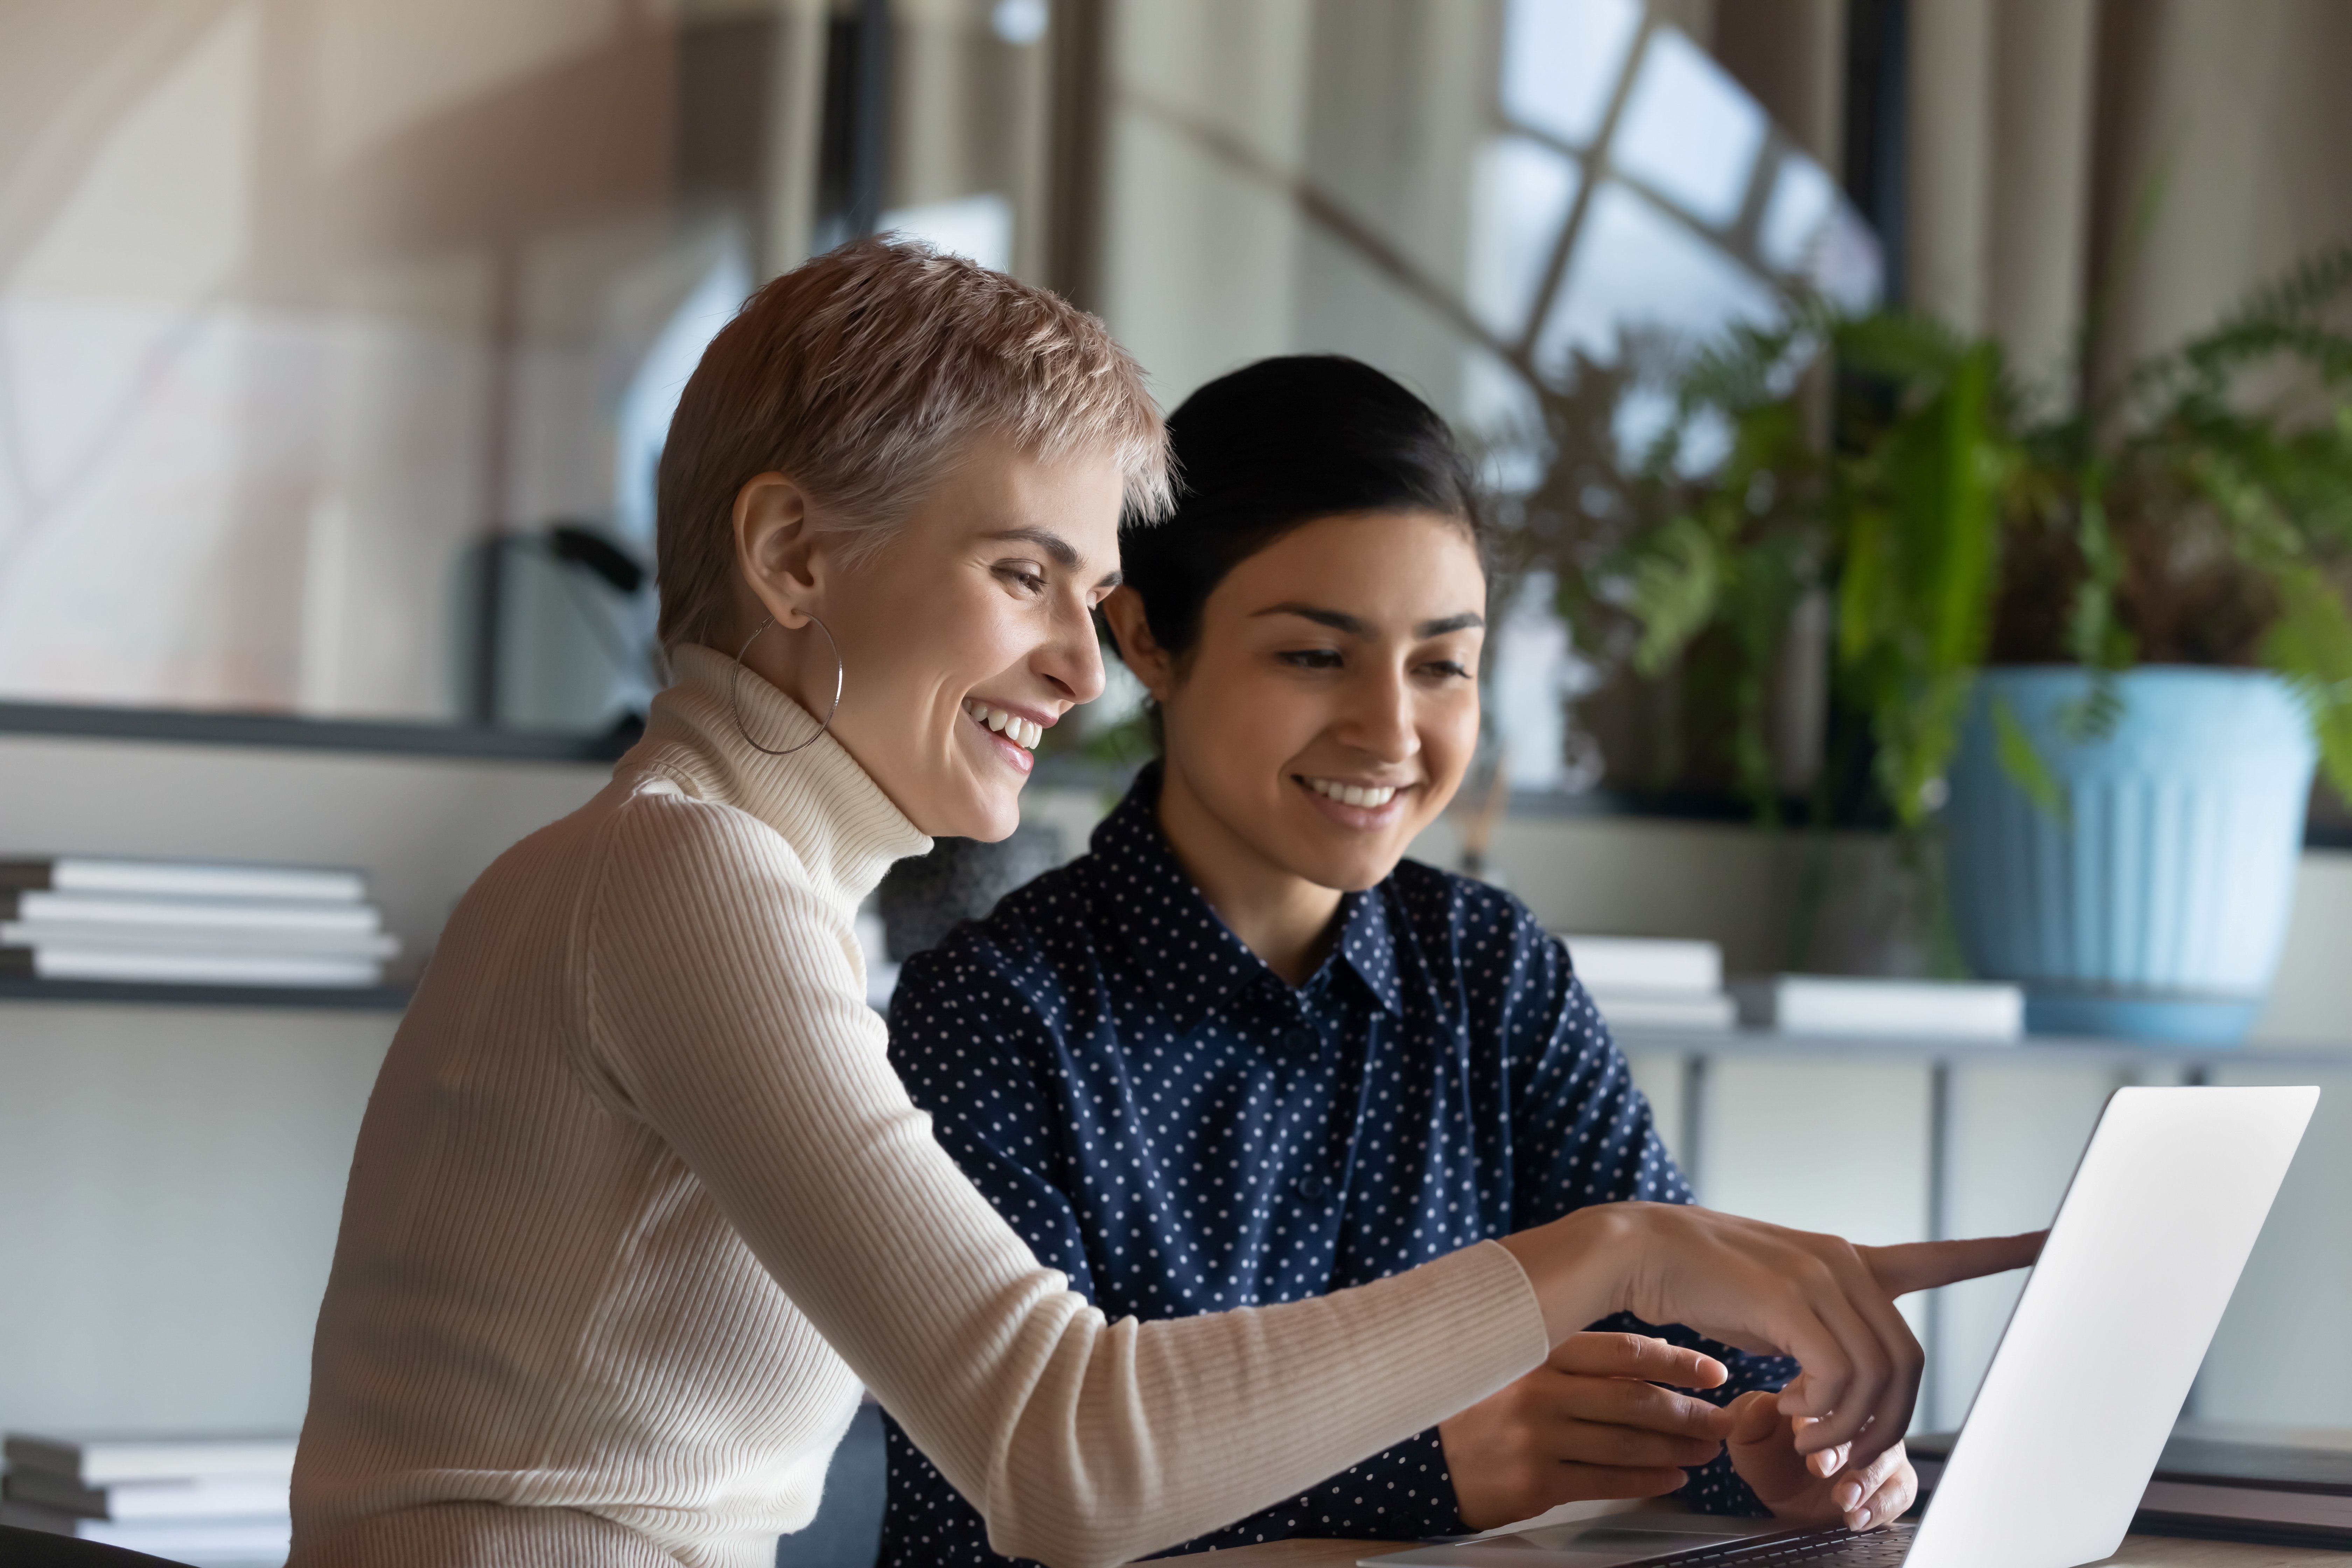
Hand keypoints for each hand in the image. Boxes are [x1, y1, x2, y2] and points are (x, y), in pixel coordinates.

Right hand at [1439, 1333, 1736, 1530]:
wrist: (1419, 1456)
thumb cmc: (1478, 1405)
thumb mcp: (1515, 1363)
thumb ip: (1570, 1357)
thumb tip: (1650, 1359)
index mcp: (1536, 1350)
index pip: (1621, 1351)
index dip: (1676, 1361)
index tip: (1714, 1372)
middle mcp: (1537, 1390)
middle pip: (1633, 1399)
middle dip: (1688, 1412)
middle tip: (1722, 1419)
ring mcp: (1536, 1438)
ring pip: (1627, 1443)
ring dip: (1676, 1448)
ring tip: (1707, 1450)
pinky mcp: (1535, 1482)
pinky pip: (1606, 1481)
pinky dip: (1647, 1481)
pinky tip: (1673, 1477)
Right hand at [1500, 1205, 2041, 1469]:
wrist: (1637, 1251)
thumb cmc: (1696, 1280)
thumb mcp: (1770, 1302)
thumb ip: (1815, 1330)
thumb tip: (1834, 1388)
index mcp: (1847, 1260)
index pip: (1940, 1257)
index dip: (1998, 1253)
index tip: (2050, 1241)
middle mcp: (1845, 1263)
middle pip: (1908, 1363)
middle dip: (1886, 1427)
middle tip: (1843, 1462)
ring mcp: (1821, 1278)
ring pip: (1878, 1376)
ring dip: (1850, 1429)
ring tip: (1809, 1445)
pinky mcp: (1792, 1300)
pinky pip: (1837, 1376)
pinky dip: (1821, 1412)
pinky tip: (1789, 1416)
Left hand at [1723, 1390, 1915, 1531]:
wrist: (1782, 1496)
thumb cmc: (1767, 1456)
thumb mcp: (1747, 1436)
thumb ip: (1749, 1417)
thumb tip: (1765, 1403)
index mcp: (1826, 1396)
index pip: (1832, 1392)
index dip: (1816, 1413)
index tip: (1799, 1432)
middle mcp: (1859, 1419)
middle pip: (1865, 1424)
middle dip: (1842, 1448)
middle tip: (1819, 1466)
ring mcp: (1879, 1450)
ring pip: (1888, 1456)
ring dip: (1865, 1479)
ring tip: (1842, 1497)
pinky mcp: (1893, 1482)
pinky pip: (1901, 1491)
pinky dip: (1881, 1505)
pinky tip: (1856, 1516)